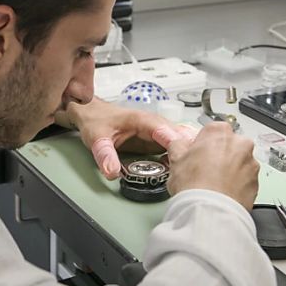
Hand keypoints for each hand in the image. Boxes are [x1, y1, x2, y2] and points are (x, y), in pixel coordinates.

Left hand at [64, 98, 194, 178]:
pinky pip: (176, 147)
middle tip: (192, 169)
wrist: (93, 114)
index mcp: (143, 120)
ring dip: (188, 153)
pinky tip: (184, 167)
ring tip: (193, 170)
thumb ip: (105, 154)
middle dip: (188, 150)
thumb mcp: (97, 138)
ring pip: (181, 141)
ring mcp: (158, 132)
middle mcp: (155, 124)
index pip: (165, 130)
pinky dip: (182, 155)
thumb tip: (112, 172)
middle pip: (180, 136)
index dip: (175, 142)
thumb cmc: (96, 121)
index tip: (183, 155)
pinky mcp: (158, 140)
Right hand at [166, 122, 258, 210]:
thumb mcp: (176, 160)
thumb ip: (179, 146)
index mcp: (220, 132)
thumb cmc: (195, 185)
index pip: (211, 130)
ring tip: (214, 185)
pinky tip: (223, 194)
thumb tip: (179, 144)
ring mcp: (251, 163)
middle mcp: (240, 143)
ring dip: (230, 170)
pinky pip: (245, 180)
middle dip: (220, 155)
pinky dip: (237, 185)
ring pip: (239, 162)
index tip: (196, 155)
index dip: (202, 144)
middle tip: (204, 171)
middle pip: (228, 145)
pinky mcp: (256, 183)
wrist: (211, 211)